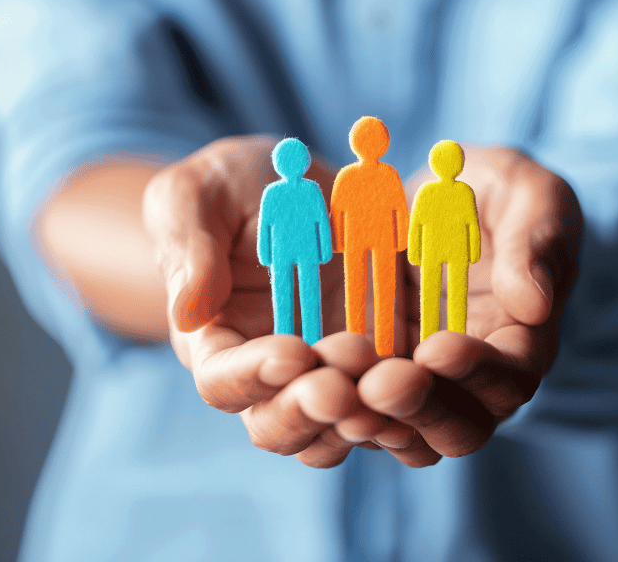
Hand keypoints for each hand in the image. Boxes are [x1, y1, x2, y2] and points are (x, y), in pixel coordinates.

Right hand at [142, 135, 412, 467]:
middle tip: (345, 384)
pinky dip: (409, 406)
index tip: (291, 351)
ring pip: (338, 431)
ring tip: (395, 385)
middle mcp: (270, 376)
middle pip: (280, 426)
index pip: (223, 381)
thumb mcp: (197, 195)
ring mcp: (328, 375)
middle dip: (311, 410)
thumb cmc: (234, 189)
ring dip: (364, 418)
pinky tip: (431, 381)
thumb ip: (187, 246)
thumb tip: (186, 312)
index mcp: (216, 343)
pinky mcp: (378, 364)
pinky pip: (391, 406)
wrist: (300, 187)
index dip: (253, 375)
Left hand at [358, 146, 582, 461]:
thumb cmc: (493, 193)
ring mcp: (422, 384)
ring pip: (406, 435)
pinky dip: (335, 408)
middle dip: (422, 408)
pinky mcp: (373, 375)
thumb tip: (534, 305)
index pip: (512, 377)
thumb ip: (535, 241)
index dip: (479, 370)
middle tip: (381, 383)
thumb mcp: (526, 194)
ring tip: (336, 389)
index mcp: (524, 340)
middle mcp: (476, 379)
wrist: (433, 197)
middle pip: (461, 427)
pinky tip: (307, 383)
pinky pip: (357, 412)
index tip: (438, 348)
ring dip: (374, 420)